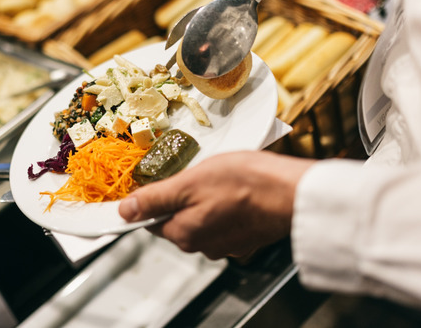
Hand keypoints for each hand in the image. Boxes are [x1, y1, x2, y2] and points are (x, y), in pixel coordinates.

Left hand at [118, 151, 313, 259]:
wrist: (293, 193)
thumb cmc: (245, 184)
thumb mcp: (189, 183)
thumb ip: (155, 199)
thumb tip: (126, 211)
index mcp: (184, 235)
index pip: (153, 219)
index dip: (153, 197)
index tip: (162, 180)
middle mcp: (204, 246)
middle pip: (177, 219)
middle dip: (182, 196)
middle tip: (198, 173)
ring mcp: (227, 244)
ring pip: (202, 218)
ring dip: (205, 199)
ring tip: (221, 178)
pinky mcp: (247, 237)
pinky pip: (225, 220)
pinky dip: (226, 204)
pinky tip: (237, 189)